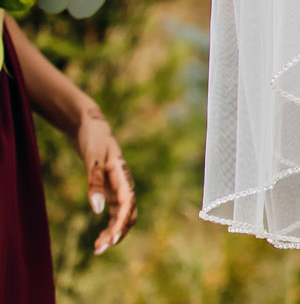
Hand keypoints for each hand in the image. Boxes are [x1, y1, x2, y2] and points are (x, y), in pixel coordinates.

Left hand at [71, 107, 135, 254]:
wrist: (93, 128)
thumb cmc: (94, 141)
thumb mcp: (92, 160)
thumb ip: (94, 184)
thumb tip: (97, 211)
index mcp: (123, 177)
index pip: (127, 205)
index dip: (121, 224)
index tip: (112, 241)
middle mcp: (125, 185)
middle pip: (128, 214)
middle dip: (117, 233)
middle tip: (99, 250)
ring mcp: (119, 188)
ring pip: (122, 216)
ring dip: (113, 232)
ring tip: (97, 248)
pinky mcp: (112, 190)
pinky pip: (115, 212)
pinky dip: (109, 225)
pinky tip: (99, 237)